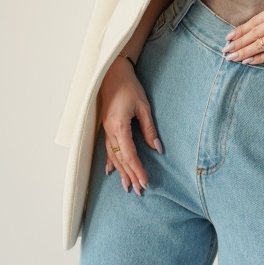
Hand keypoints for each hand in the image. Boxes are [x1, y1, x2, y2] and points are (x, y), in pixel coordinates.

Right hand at [100, 57, 162, 194]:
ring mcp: (106, 130)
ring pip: (113, 156)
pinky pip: (107, 149)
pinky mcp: (106, 127)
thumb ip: (149, 129)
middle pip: (120, 159)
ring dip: (121, 172)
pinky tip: (111, 171)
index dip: (137, 170)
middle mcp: (110, 131)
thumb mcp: (143, 107)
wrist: (112, 73)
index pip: (129, 155)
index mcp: (119, 126)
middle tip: (139, 191)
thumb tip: (157, 148)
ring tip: (127, 187)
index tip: (145, 181)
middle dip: (130, 176)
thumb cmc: (129, 87)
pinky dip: (110, 161)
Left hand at [221, 2, 263, 64]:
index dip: (241, 30)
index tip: (230, 37)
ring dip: (244, 51)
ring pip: (259, 43)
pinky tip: (248, 61)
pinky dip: (258, 59)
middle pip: (254, 32)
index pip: (255, 21)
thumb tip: (252, 33)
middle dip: (238, 42)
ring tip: (232, 57)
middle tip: (226, 49)